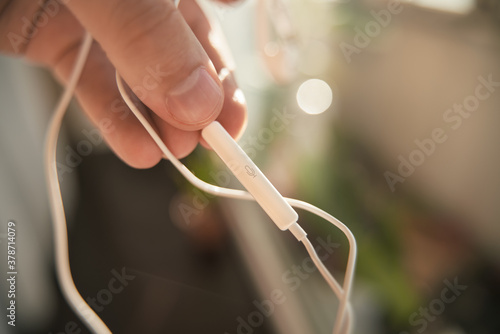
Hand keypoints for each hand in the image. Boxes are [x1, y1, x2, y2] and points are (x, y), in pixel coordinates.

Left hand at [0, 0, 246, 167]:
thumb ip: (148, 35)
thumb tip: (199, 103)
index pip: (209, 10)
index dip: (226, 59)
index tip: (232, 109)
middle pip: (184, 48)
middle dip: (200, 97)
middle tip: (213, 138)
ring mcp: (95, 14)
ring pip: (141, 72)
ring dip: (160, 118)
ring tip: (174, 151)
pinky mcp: (52, 36)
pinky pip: (92, 82)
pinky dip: (114, 119)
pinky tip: (137, 149)